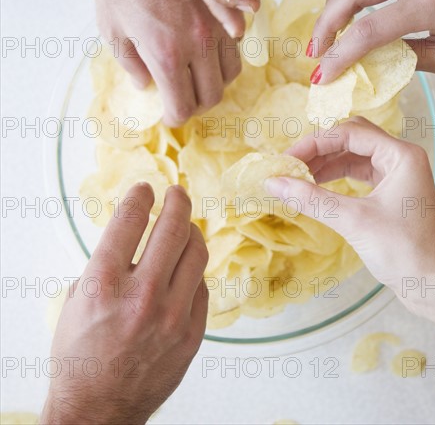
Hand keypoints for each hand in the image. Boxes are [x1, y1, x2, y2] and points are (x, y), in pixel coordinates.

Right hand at [40, 183, 208, 424]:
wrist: (97, 409)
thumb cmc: (80, 355)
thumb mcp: (76, 301)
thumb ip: (106, 264)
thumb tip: (132, 236)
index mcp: (103, 284)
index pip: (129, 221)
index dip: (140, 197)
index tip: (146, 188)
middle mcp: (141, 296)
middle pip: (173, 229)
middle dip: (178, 201)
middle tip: (177, 193)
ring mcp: (172, 316)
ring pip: (197, 253)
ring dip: (192, 232)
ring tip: (186, 227)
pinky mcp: (192, 333)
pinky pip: (202, 287)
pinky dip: (193, 272)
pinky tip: (185, 271)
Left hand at [88, 0, 241, 125]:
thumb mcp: (110, 26)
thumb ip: (131, 63)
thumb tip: (145, 84)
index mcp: (167, 54)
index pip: (183, 107)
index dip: (174, 117)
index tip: (167, 114)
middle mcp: (199, 45)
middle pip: (211, 97)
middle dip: (195, 105)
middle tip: (180, 100)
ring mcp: (217, 27)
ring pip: (230, 75)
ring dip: (213, 84)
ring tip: (194, 79)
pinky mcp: (225, 10)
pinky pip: (236, 48)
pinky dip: (224, 59)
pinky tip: (206, 53)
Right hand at [264, 116, 434, 289]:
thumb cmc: (403, 250)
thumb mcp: (353, 221)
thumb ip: (312, 199)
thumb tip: (273, 183)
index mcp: (400, 155)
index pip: (350, 133)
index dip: (315, 143)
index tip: (287, 160)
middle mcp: (400, 158)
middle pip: (352, 139)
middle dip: (320, 150)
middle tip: (291, 166)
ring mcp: (397, 175)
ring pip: (354, 156)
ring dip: (326, 164)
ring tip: (298, 178)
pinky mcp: (391, 192)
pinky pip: (359, 174)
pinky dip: (336, 178)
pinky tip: (317, 187)